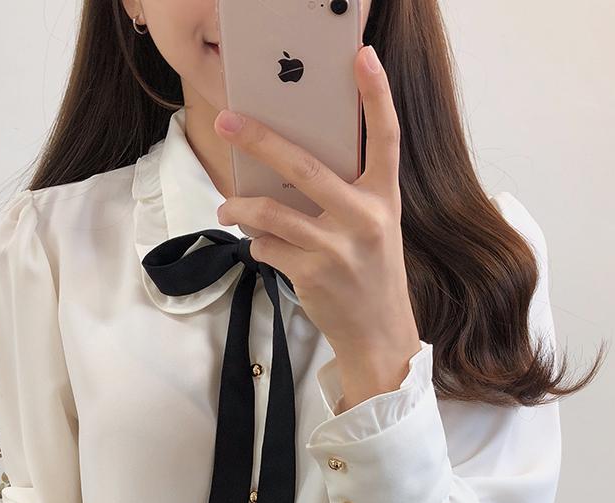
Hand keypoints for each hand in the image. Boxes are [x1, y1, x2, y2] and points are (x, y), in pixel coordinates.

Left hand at [214, 44, 419, 360]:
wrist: (378, 333)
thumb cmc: (371, 274)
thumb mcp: (374, 228)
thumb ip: (344, 197)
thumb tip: (283, 173)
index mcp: (383, 199)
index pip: (387, 138)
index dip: (377, 95)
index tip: (362, 57)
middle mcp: (365, 218)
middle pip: (304, 166)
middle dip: (259, 140)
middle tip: (227, 122)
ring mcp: (337, 248)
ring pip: (270, 214)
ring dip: (239, 209)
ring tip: (228, 210)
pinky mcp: (312, 274)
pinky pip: (267, 248)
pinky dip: (259, 246)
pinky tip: (266, 251)